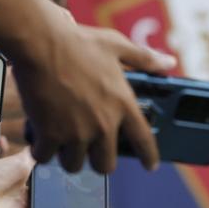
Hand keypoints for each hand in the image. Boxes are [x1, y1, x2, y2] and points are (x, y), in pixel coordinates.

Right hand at [15, 19, 175, 172]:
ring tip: (62, 142)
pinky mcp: (50, 135)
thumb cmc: (78, 42)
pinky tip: (40, 138)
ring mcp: (76, 132)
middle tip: (87, 149)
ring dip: (68, 156)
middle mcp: (103, 124)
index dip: (149, 156)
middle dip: (97, 160)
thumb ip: (144, 58)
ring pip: (74, 165)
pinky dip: (42, 149)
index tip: (150, 165)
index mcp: (122, 104)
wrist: (41, 43)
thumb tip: (168, 63)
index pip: (143, 140)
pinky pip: (45, 156)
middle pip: (105, 165)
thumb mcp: (116, 45)